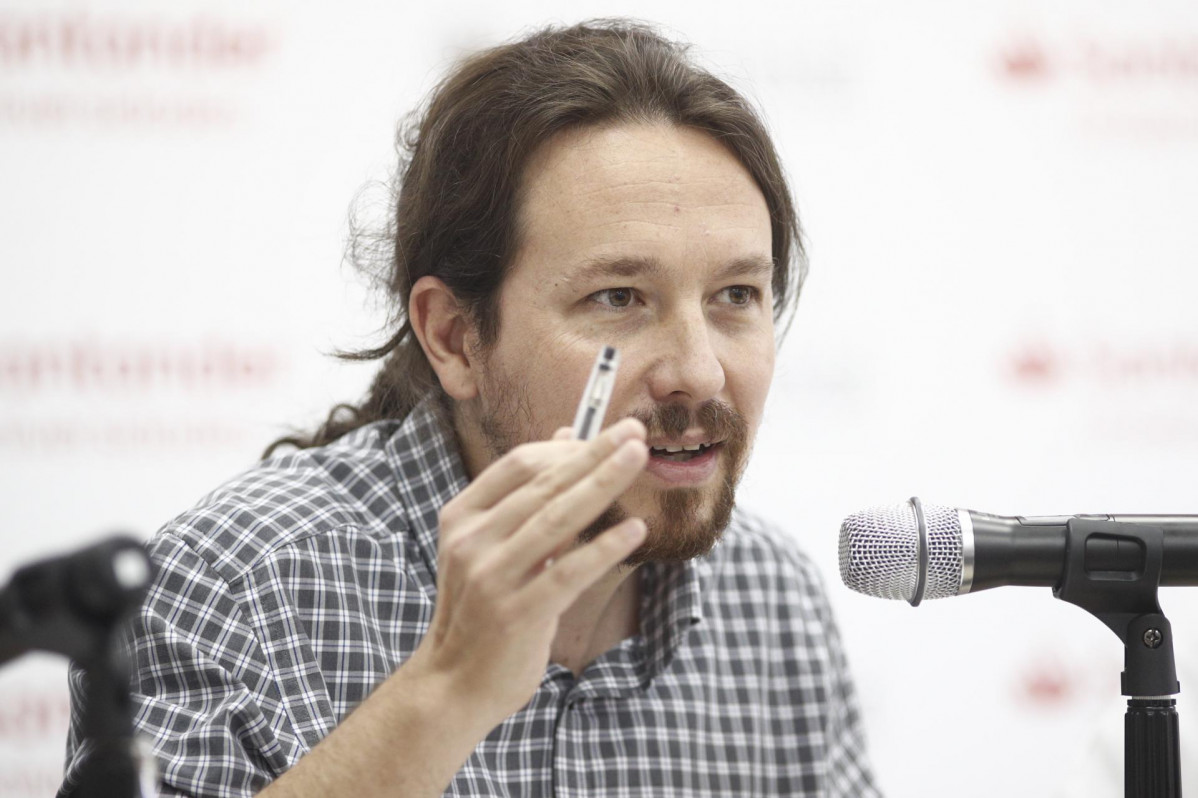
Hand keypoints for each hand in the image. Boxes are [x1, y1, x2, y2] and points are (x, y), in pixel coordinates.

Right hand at [404, 418, 648, 725]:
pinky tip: (635, 529)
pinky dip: (603, 547)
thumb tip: (565, 434)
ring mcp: (491, 577)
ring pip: (557, 519)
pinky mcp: (517, 613)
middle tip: (634, 433)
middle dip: (593, 455)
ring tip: (638, 461)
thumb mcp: (490, 546)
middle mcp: (472, 542)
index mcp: (462, 518)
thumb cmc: (483, 608)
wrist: (455, 683)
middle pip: (543, 484)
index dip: (567, 445)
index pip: (518, 465)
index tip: (609, 433)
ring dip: (602, 484)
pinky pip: (568, 572)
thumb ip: (526, 494)